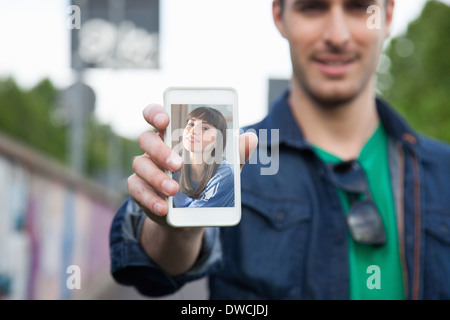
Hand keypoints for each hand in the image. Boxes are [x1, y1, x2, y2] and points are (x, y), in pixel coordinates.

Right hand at [128, 104, 257, 225]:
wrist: (192, 213)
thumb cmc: (206, 180)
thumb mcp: (224, 168)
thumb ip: (235, 153)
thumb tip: (251, 137)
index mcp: (172, 136)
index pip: (156, 115)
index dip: (156, 113)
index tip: (165, 119)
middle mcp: (154, 149)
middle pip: (146, 138)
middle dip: (160, 149)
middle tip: (178, 164)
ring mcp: (145, 169)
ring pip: (140, 164)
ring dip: (157, 177)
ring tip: (174, 190)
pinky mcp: (140, 190)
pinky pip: (136, 190)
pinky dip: (150, 199)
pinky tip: (163, 207)